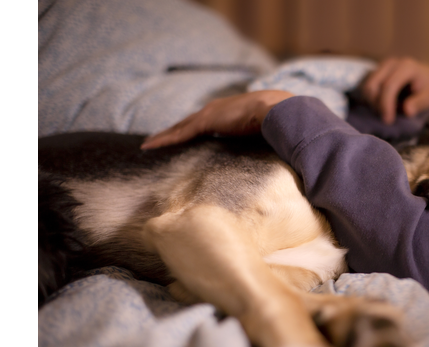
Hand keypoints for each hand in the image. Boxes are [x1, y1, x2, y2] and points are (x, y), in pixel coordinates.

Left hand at [141, 90, 294, 149]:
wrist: (279, 111)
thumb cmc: (279, 123)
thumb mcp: (267, 133)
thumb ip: (263, 140)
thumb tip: (272, 155)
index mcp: (231, 112)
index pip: (207, 122)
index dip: (194, 129)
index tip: (185, 136)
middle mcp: (217, 110)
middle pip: (189, 123)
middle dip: (174, 131)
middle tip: (158, 140)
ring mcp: (210, 114)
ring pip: (180, 127)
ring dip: (164, 136)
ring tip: (149, 144)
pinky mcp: (206, 121)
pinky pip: (180, 133)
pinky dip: (165, 139)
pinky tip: (150, 146)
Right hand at [361, 57, 428, 124]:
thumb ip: (420, 104)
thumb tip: (407, 111)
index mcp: (406, 67)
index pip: (389, 86)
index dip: (386, 104)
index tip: (388, 121)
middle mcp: (392, 63)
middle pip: (373, 86)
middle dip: (377, 105)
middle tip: (388, 119)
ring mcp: (383, 66)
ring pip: (367, 88)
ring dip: (373, 104)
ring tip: (387, 112)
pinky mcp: (377, 72)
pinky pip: (367, 89)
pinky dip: (372, 101)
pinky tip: (384, 107)